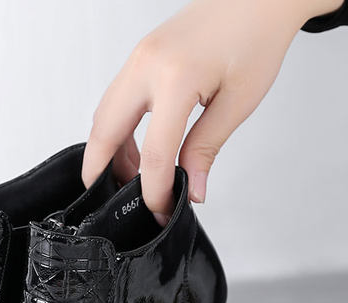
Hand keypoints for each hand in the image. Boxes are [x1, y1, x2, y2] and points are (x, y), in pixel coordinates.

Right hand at [82, 0, 343, 222]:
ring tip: (132, 176)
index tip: (160, 210)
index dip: (154, 190)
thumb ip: (206, 148)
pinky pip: (114, 102)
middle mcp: (146, 65)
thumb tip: (192, 189)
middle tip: (112, 201)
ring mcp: (137, 59)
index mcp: (176, 77)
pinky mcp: (138, 59)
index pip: (154, 152)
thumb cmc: (257, 37)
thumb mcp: (238, 101)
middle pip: (105, 133)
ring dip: (109, 152)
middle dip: (101, 172)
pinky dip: (117, 131)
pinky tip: (135, 148)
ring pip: (103, 117)